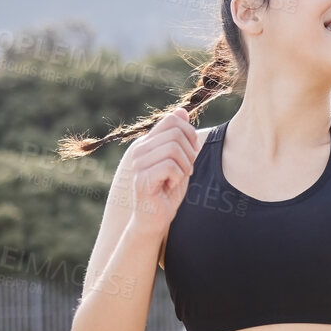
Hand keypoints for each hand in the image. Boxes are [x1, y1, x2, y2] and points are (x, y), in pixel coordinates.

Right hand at [123, 107, 202, 232]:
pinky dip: (178, 177)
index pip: (172, 120)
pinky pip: (170, 166)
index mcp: (148, 143)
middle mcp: (140, 150)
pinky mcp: (142, 179)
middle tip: (186, 170)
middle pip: (176, 133)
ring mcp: (138, 164)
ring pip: (174, 148)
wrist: (155, 219)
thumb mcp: (179, 161)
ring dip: (184, 166)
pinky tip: (171, 186)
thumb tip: (182, 111)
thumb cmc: (168, 191)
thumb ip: (180, 138)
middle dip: (190, 152)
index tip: (192, 152)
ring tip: (178, 179)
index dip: (190, 133)